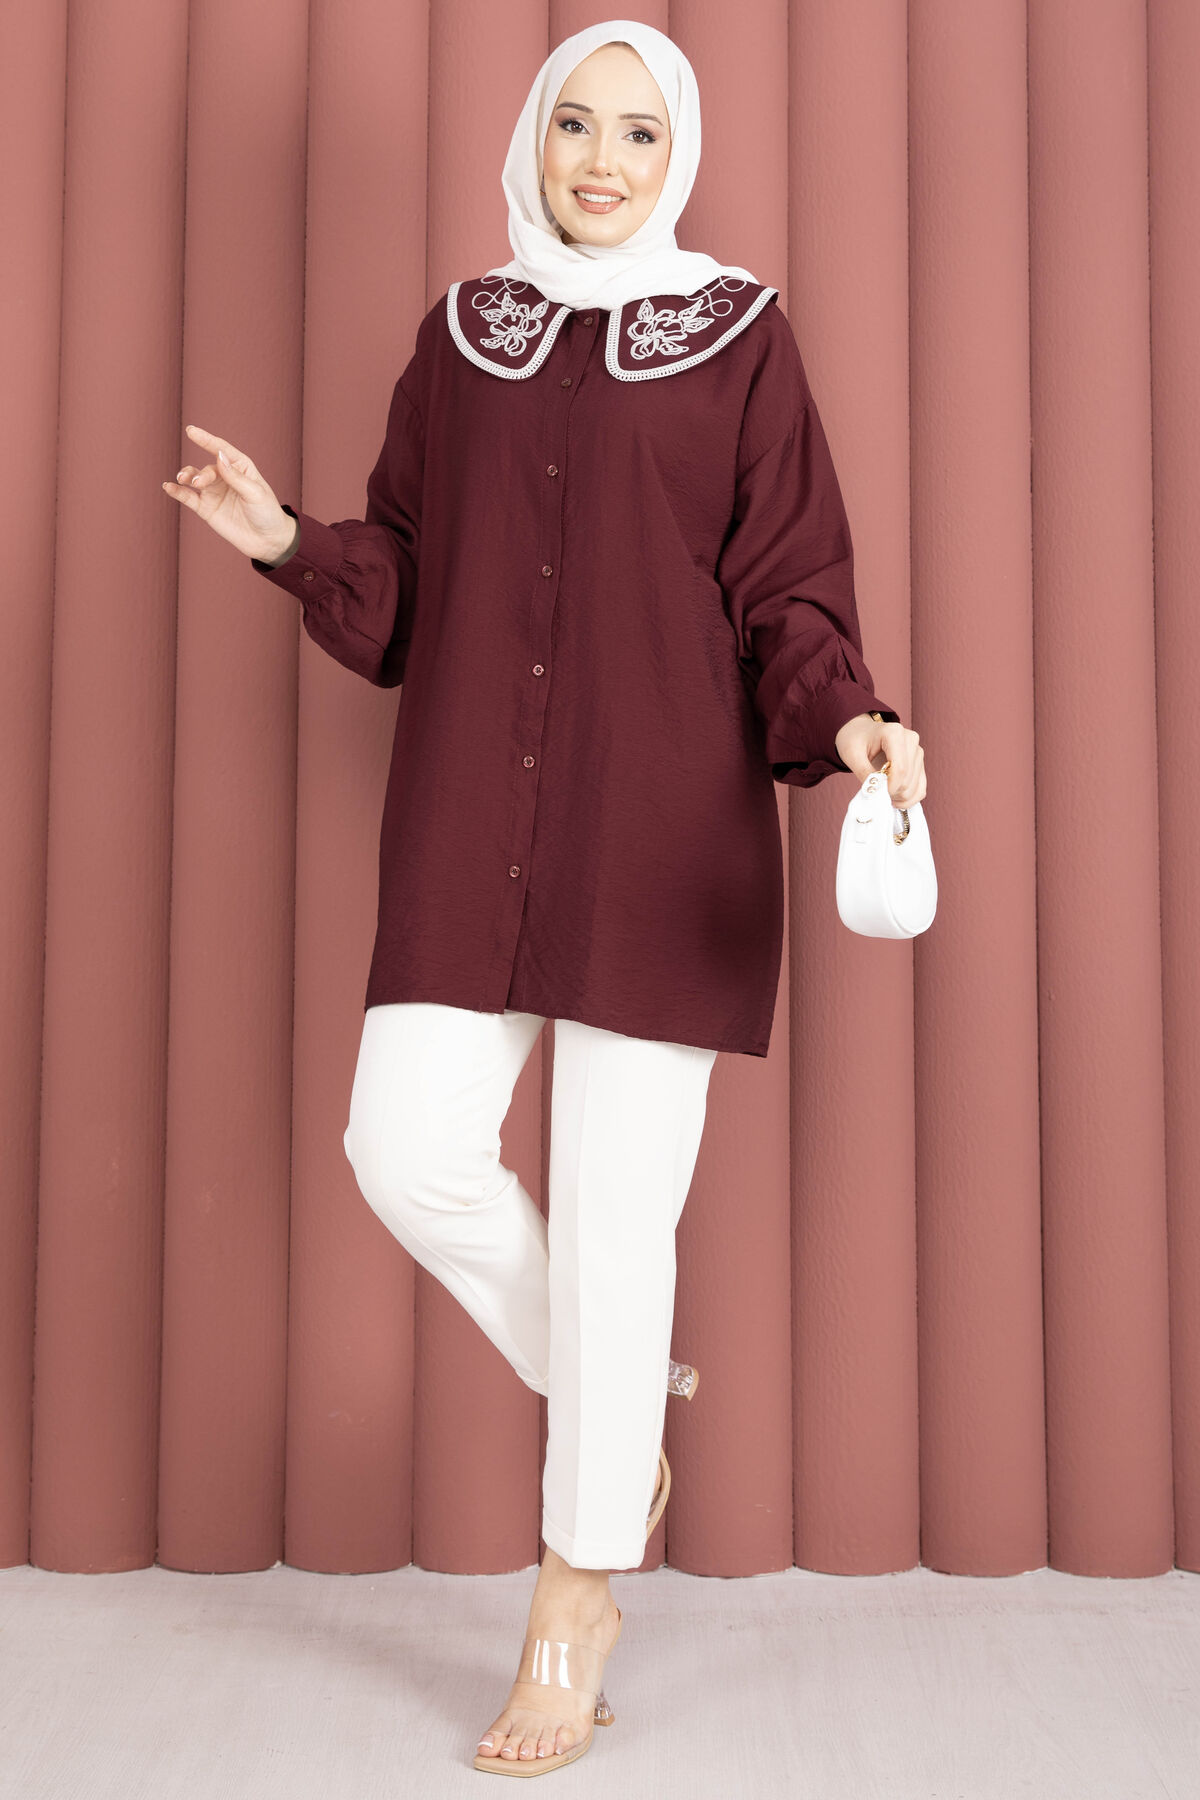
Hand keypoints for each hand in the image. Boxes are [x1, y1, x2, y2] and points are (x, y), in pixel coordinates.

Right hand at [161, 425, 294, 562]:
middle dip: (201, 474)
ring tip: (182, 479)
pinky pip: (188, 497)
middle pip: (207, 469)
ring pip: (194, 478)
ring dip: (186, 476)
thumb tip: (218, 455)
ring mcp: (214, 492)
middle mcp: (225, 476)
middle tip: (198, 482)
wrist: (267, 541)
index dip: (206, 439)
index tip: (191, 431)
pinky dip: (177, 491)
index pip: (221, 449)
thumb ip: (235, 476)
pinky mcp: (206, 508)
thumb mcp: (255, 493)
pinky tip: (168, 487)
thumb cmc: (266, 513)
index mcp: (240, 467)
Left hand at [834, 712, 926, 806]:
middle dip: (892, 792)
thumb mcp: (851, 755)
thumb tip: (877, 793)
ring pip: (915, 786)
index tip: (877, 793)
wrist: (860, 733)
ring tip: (883, 793)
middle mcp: (911, 740)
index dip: (890, 787)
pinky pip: (921, 788)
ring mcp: (918, 751)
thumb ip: (864, 773)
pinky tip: (894, 799)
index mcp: (894, 733)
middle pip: (908, 779)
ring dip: (899, 797)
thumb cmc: (854, 741)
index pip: (900, 769)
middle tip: (876, 791)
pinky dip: (909, 799)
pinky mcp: (919, 763)